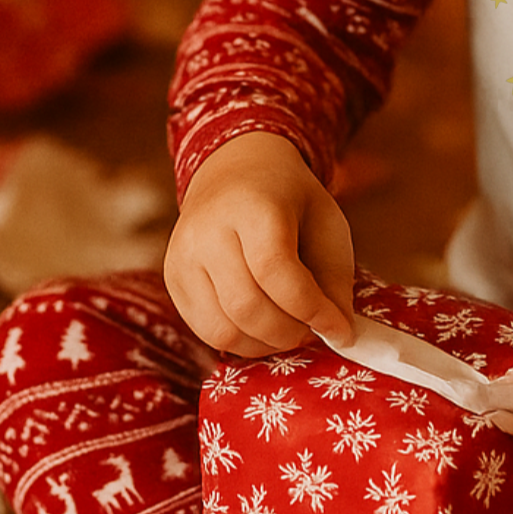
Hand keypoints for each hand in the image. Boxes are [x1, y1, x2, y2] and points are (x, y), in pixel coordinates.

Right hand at [164, 131, 355, 355]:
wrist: (237, 170)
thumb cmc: (290, 200)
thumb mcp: (326, 222)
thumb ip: (335, 277)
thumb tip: (339, 333)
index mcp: (252, 205)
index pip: (275, 269)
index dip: (310, 309)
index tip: (339, 331)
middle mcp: (207, 230)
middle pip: (246, 305)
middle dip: (289, 332)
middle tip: (314, 332)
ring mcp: (182, 257)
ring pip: (222, 328)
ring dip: (265, 344)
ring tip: (292, 331)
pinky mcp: (172, 280)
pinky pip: (206, 331)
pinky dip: (242, 342)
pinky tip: (266, 329)